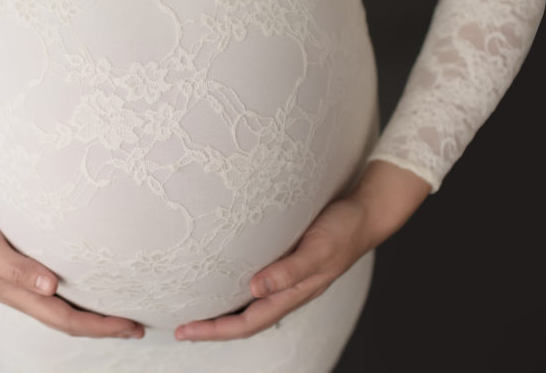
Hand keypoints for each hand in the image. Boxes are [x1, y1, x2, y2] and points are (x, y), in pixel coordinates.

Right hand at [0, 187, 144, 338]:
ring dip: (95, 313)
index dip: (99, 326)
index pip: (66, 319)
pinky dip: (81, 293)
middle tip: (139, 326)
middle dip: (105, 326)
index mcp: (17, 294)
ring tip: (123, 313)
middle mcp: (25, 293)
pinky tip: (95, 285)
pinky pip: (60, 288)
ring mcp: (25, 282)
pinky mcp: (27, 266)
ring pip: (66, 307)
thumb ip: (18, 268)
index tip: (130, 326)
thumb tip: (50, 288)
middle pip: (71, 319)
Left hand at [174, 159, 430, 340]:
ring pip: (249, 306)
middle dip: (213, 328)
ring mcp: (287, 280)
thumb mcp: (318, 249)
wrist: (364, 215)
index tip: (185, 330)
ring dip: (223, 313)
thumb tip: (254, 289)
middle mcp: (286, 291)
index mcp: (292, 294)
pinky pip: (256, 286)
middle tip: (181, 328)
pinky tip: (225, 282)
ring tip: (197, 311)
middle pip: (243, 321)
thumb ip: (289, 270)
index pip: (246, 323)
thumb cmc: (342, 231)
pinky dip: (235, 291)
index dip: (215, 330)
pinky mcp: (286, 264)